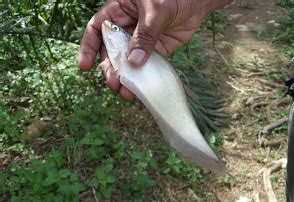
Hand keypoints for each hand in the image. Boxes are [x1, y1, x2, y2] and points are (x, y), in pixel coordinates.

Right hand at [78, 0, 231, 99]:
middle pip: (111, 51)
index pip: (96, 30)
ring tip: (125, 92)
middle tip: (114, 83)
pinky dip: (141, 78)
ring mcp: (141, 42)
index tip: (85, 66)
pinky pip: (145, 67)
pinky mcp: (156, 51)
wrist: (199, 1)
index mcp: (119, 12)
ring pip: (127, 63)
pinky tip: (138, 89)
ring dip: (124, 78)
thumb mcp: (156, 10)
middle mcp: (126, 28)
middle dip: (110, 69)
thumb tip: (133, 61)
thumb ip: (144, 34)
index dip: (88, 48)